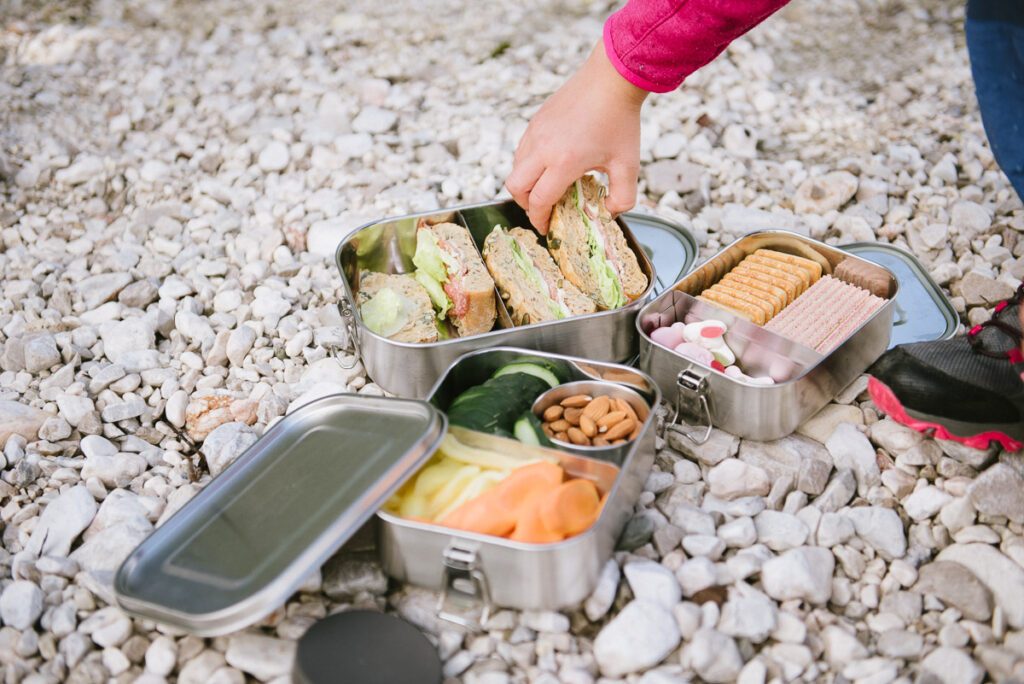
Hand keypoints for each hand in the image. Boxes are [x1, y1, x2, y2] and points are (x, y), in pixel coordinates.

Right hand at [506, 40, 648, 233]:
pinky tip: (550, 164)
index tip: (547, 227)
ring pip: (515, 167)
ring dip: (526, 184)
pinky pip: (522, 150)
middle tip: (542, 209)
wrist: (611, 78)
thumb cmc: (620, 121)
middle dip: (525, 204)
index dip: (540, 219)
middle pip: (516, 187)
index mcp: (564, 162)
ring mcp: (535, 132)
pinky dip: (528, 165)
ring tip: (547, 187)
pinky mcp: (535, 121)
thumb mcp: (629, 165)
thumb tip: (609, 213)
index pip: (539, 201)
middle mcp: (543, 148)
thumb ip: (623, 197)